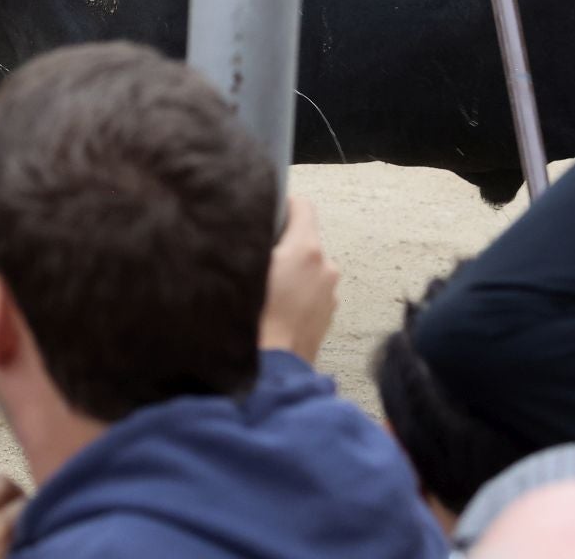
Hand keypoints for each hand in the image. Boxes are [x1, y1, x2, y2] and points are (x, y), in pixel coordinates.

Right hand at [258, 196, 338, 360]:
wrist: (270, 370)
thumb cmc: (254, 322)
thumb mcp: (244, 268)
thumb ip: (253, 240)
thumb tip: (249, 226)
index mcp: (306, 250)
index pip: (303, 205)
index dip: (283, 205)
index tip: (266, 215)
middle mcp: (326, 267)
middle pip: (305, 238)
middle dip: (282, 243)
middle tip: (256, 258)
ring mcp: (330, 293)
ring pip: (308, 266)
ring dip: (290, 270)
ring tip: (263, 288)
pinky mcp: (328, 314)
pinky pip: (311, 289)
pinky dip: (296, 291)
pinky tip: (274, 306)